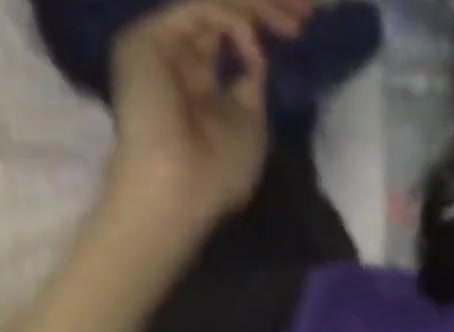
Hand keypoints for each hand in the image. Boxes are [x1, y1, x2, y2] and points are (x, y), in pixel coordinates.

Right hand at [105, 0, 315, 232]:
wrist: (179, 190)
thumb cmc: (217, 170)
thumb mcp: (249, 121)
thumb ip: (248, 84)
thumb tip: (256, 56)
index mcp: (193, 80)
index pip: (227, 33)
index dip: (265, 20)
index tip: (303, 23)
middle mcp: (173, 57)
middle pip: (221, 12)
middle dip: (268, 4)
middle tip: (308, 9)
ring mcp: (158, 46)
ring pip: (212, 5)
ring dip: (259, 5)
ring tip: (295, 20)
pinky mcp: (145, 40)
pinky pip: (199, 10)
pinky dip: (234, 20)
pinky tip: (254, 44)